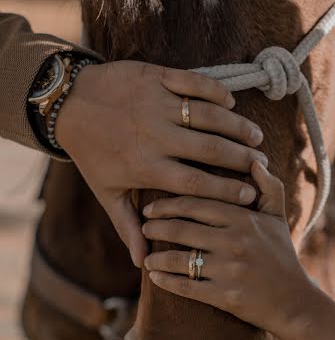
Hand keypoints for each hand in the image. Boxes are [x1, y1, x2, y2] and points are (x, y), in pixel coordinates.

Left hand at [55, 61, 267, 265]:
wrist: (68, 104)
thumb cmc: (90, 152)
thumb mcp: (106, 191)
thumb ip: (127, 225)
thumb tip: (141, 262)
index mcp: (146, 166)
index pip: (195, 182)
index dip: (225, 190)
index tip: (249, 195)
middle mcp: (155, 135)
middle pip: (209, 148)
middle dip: (240, 157)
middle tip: (261, 163)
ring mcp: (156, 104)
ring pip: (207, 115)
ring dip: (235, 125)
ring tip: (255, 136)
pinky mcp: (155, 77)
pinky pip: (192, 83)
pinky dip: (214, 91)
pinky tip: (230, 103)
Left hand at [142, 161, 312, 339]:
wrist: (295, 303)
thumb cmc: (282, 256)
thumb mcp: (279, 219)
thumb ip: (269, 187)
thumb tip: (256, 162)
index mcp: (244, 218)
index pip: (196, 203)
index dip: (168, 204)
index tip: (150, 207)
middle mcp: (235, 241)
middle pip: (182, 229)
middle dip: (156, 228)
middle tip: (143, 227)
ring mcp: (229, 269)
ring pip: (180, 259)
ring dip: (157, 257)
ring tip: (147, 257)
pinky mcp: (225, 295)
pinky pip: (186, 286)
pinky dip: (166, 282)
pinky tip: (156, 277)